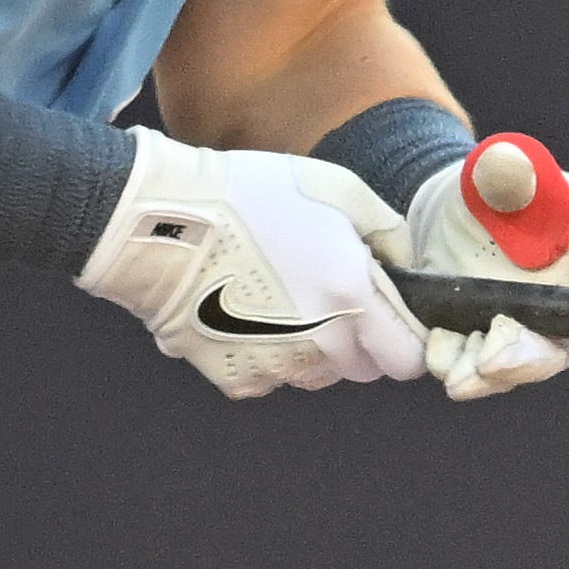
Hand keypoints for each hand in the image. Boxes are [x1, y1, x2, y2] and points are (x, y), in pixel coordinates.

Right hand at [71, 129, 423, 399]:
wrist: (160, 224)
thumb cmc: (249, 195)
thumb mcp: (336, 188)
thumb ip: (388, 232)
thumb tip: (406, 267)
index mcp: (352, 296)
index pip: (408, 357)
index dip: (403, 338)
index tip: (387, 318)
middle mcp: (322, 344)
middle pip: (364, 369)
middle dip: (357, 341)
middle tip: (325, 297)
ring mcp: (278, 368)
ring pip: (317, 374)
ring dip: (312, 348)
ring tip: (276, 298)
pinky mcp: (238, 379)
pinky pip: (270, 377)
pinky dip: (263, 354)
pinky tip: (241, 312)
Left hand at [399, 132, 568, 400]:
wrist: (456, 203)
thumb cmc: (502, 182)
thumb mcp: (504, 168)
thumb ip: (510, 172)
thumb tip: (507, 166)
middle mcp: (561, 307)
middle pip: (555, 350)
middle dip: (524, 360)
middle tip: (492, 361)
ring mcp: (518, 329)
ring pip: (509, 368)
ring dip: (482, 376)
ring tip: (457, 375)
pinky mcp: (475, 339)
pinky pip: (466, 364)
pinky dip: (449, 362)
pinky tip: (434, 348)